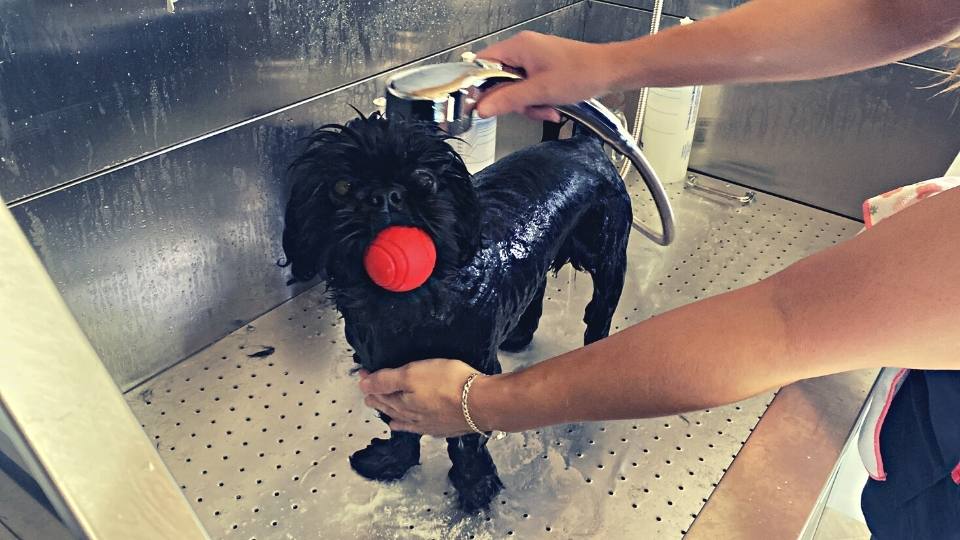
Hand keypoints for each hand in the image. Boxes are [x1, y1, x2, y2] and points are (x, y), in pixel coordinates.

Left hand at [358, 359, 489, 436]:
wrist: (480, 403)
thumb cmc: (448, 384)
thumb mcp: (412, 373)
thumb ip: (386, 380)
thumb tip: (363, 386)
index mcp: (402, 403)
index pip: (380, 392)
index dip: (370, 382)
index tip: (364, 374)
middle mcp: (412, 417)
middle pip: (390, 407)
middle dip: (379, 399)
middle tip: (369, 394)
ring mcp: (429, 424)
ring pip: (405, 419)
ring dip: (393, 414)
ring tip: (385, 415)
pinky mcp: (445, 427)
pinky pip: (422, 427)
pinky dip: (413, 426)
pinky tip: (416, 427)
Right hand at [476, 31, 617, 121]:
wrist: (610, 72)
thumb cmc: (582, 73)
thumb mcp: (540, 91)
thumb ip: (509, 100)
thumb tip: (483, 107)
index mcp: (518, 47)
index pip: (482, 63)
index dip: (479, 85)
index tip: (481, 103)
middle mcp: (523, 50)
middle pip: (499, 80)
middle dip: (514, 100)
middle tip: (528, 107)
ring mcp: (534, 59)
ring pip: (515, 88)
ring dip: (529, 104)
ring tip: (546, 108)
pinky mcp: (543, 69)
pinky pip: (529, 89)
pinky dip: (538, 101)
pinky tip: (551, 107)